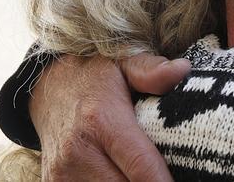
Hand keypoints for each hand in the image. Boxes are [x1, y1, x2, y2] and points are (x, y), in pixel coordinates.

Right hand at [29, 53, 190, 180]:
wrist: (47, 89)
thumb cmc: (95, 77)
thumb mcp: (124, 64)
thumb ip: (151, 70)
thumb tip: (183, 70)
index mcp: (101, 122)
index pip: (141, 167)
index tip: (186, 180)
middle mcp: (78, 153)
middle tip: (173, 175)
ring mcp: (62, 175)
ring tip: (152, 175)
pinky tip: (129, 177)